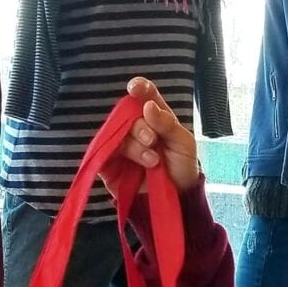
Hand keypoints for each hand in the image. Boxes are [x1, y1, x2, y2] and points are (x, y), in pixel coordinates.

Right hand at [100, 77, 200, 195]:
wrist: (178, 199)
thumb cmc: (182, 168)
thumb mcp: (183, 144)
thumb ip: (168, 124)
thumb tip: (148, 106)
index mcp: (154, 117)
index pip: (144, 96)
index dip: (139, 88)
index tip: (136, 89)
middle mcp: (136, 127)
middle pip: (128, 114)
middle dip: (140, 126)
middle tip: (152, 141)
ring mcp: (121, 144)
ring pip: (117, 133)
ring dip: (134, 146)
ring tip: (152, 162)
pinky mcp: (109, 162)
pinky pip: (104, 150)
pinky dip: (117, 154)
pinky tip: (134, 163)